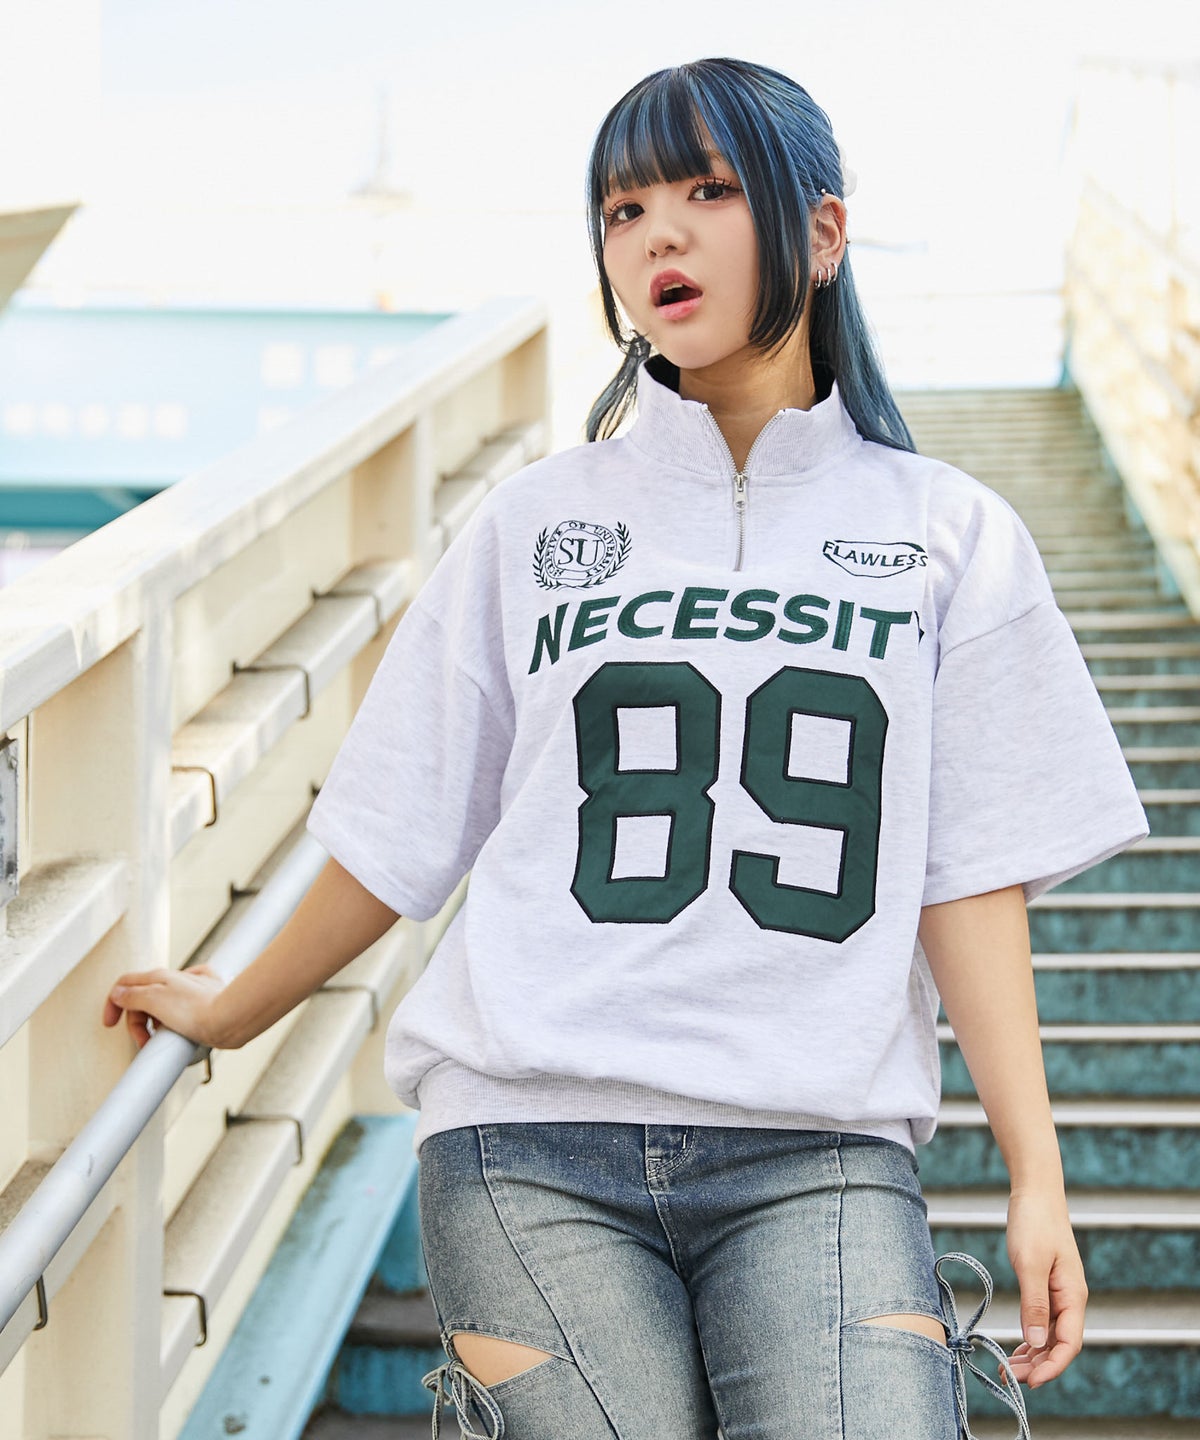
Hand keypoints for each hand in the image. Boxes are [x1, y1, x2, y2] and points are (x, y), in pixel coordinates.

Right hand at [102, 965, 226, 1049]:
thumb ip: (133, 995)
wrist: (231, 1019)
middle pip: (142, 998)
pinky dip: (175, 1022)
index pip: (125, 983)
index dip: (113, 1003)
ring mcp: (191, 991)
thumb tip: (118, 993)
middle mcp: (175, 980)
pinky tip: (180, 1030)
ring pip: (161, 1006)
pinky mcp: (204, 1003)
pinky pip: (182, 1011)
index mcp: (159, 977)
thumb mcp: (155, 1000)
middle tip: (143, 1041)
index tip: (110, 1024)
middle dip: (136, 1022)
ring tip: (163, 1038)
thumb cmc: (197, 1010)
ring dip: (155, 1024)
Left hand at [1004, 1188, 1086, 1386]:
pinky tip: (1017, 1346)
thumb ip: (1034, 1303)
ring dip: (1032, 1353)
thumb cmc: (1034, 1222)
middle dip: (1038, 1365)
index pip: (1069, 1344)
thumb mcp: (1030, 1263)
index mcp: (1073, 1295)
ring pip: (1050, 1334)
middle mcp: (1070, 1298)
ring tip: (1008, 1368)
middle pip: (1059, 1344)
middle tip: (1009, 1377)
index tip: (1030, 1382)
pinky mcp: (1046, 1284)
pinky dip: (1030, 1335)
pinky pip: (1042, 1319)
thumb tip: (1035, 1341)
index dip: (1052, 1366)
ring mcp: (1059, 1292)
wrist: (1035, 1191)